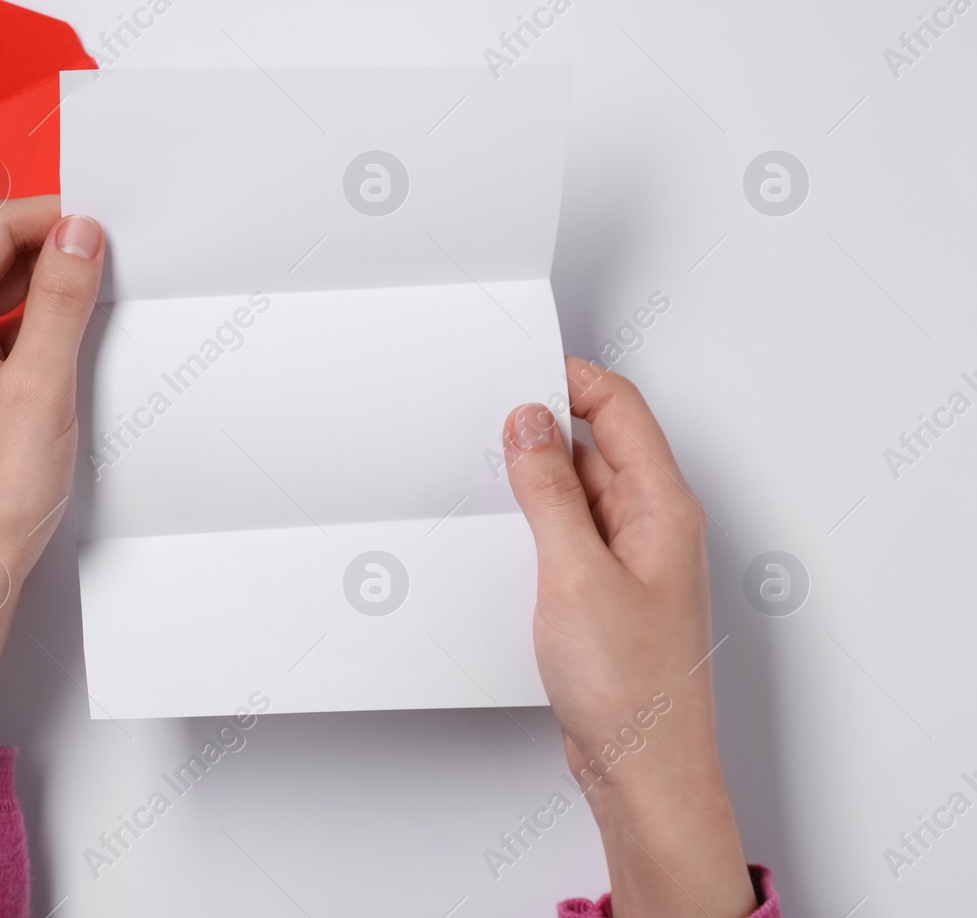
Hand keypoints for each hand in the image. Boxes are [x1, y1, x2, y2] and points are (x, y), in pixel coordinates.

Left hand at [0, 196, 103, 743]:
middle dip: (48, 256)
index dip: (49, 219)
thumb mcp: (39, 389)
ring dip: (42, 298)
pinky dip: (30, 336)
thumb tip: (80, 235)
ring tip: (97, 311)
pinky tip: (69, 353)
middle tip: (112, 266)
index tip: (105, 229)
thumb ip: (60, 301)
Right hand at [503, 358, 754, 917]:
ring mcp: (628, 561)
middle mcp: (651, 526)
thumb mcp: (576, 574)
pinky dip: (532, 527)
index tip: (513, 377)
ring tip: (488, 490)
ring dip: (532, 484)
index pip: (619, 407)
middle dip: (539, 430)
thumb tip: (529, 426)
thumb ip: (550, 492)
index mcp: (662, 507)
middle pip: (596, 444)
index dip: (568, 380)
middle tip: (485, 429)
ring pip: (576, 492)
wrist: (642, 771)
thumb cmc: (633, 689)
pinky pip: (566, 536)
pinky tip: (502, 541)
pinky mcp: (603, 592)